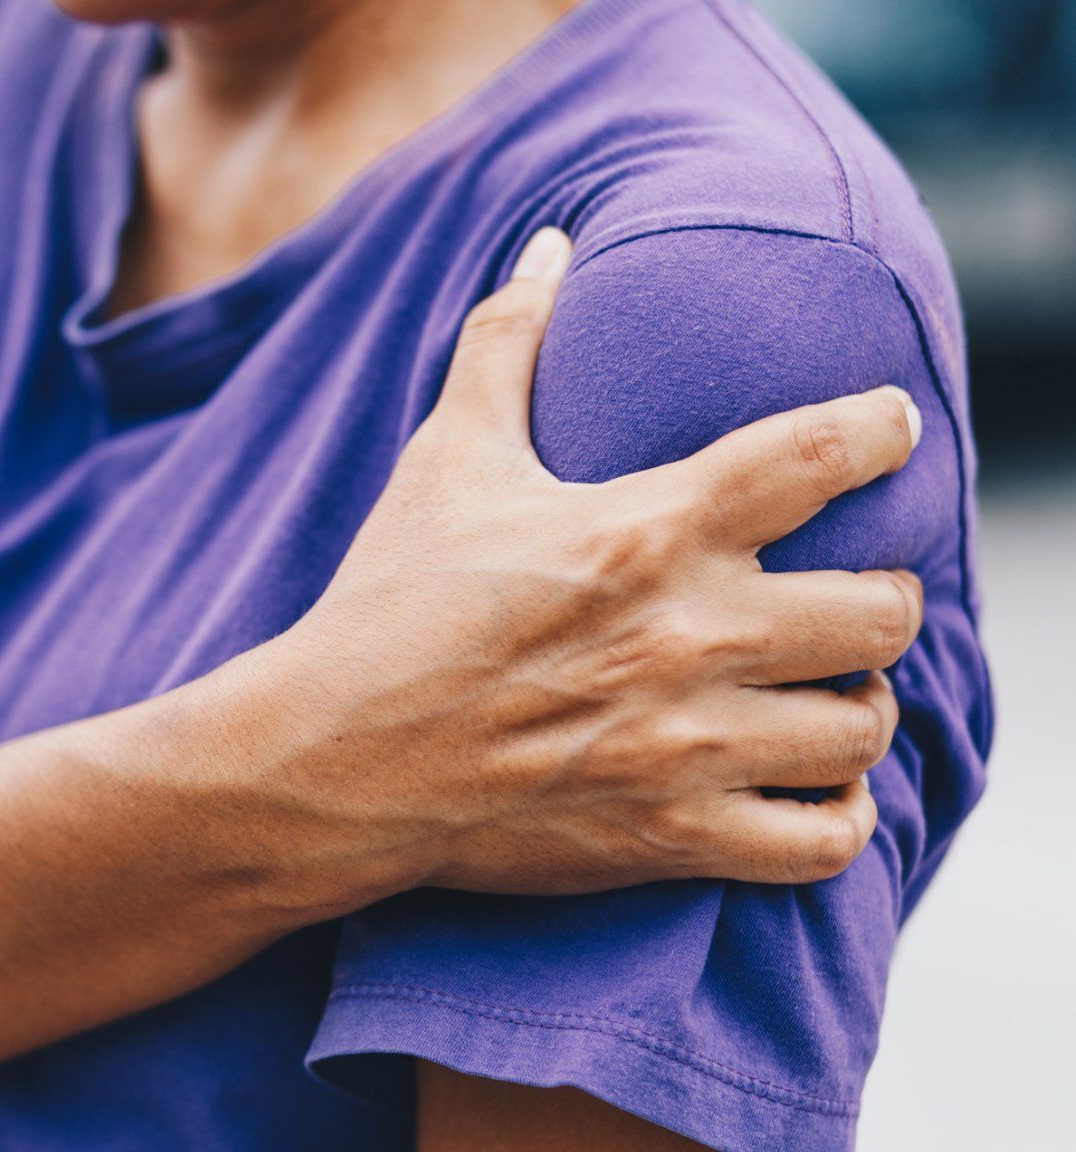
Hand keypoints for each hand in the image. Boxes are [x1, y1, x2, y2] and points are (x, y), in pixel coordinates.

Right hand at [229, 228, 922, 896]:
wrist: (329, 759)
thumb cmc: (387, 604)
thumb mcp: (445, 462)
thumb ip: (506, 343)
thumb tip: (547, 242)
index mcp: (645, 529)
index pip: (822, 454)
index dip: (883, 431)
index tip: (890, 431)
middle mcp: (686, 634)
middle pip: (885, 609)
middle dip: (881, 597)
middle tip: (841, 598)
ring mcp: (684, 744)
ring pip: (866, 725)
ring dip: (857, 703)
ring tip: (820, 691)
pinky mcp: (669, 835)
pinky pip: (824, 841)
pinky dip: (837, 814)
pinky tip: (808, 784)